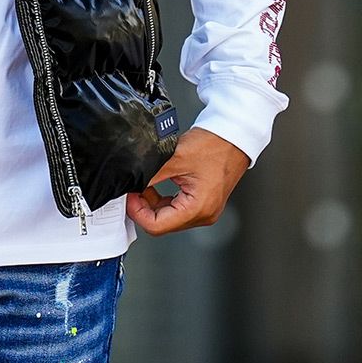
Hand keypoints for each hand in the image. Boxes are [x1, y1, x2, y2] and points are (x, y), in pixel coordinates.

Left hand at [125, 127, 250, 235]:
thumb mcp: (174, 159)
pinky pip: (177, 208)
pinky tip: (156, 185)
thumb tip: (131, 185)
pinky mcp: (203, 202)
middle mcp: (204, 214)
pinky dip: (163, 199)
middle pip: (162, 223)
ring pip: (168, 216)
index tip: (129, 196)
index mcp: (198, 209)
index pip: (157, 226)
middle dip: (143, 207)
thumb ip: (150, 175)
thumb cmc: (214, 145)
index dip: (137, 212)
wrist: (232, 136)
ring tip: (144, 184)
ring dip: (152, 203)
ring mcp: (205, 210)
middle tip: (133, 188)